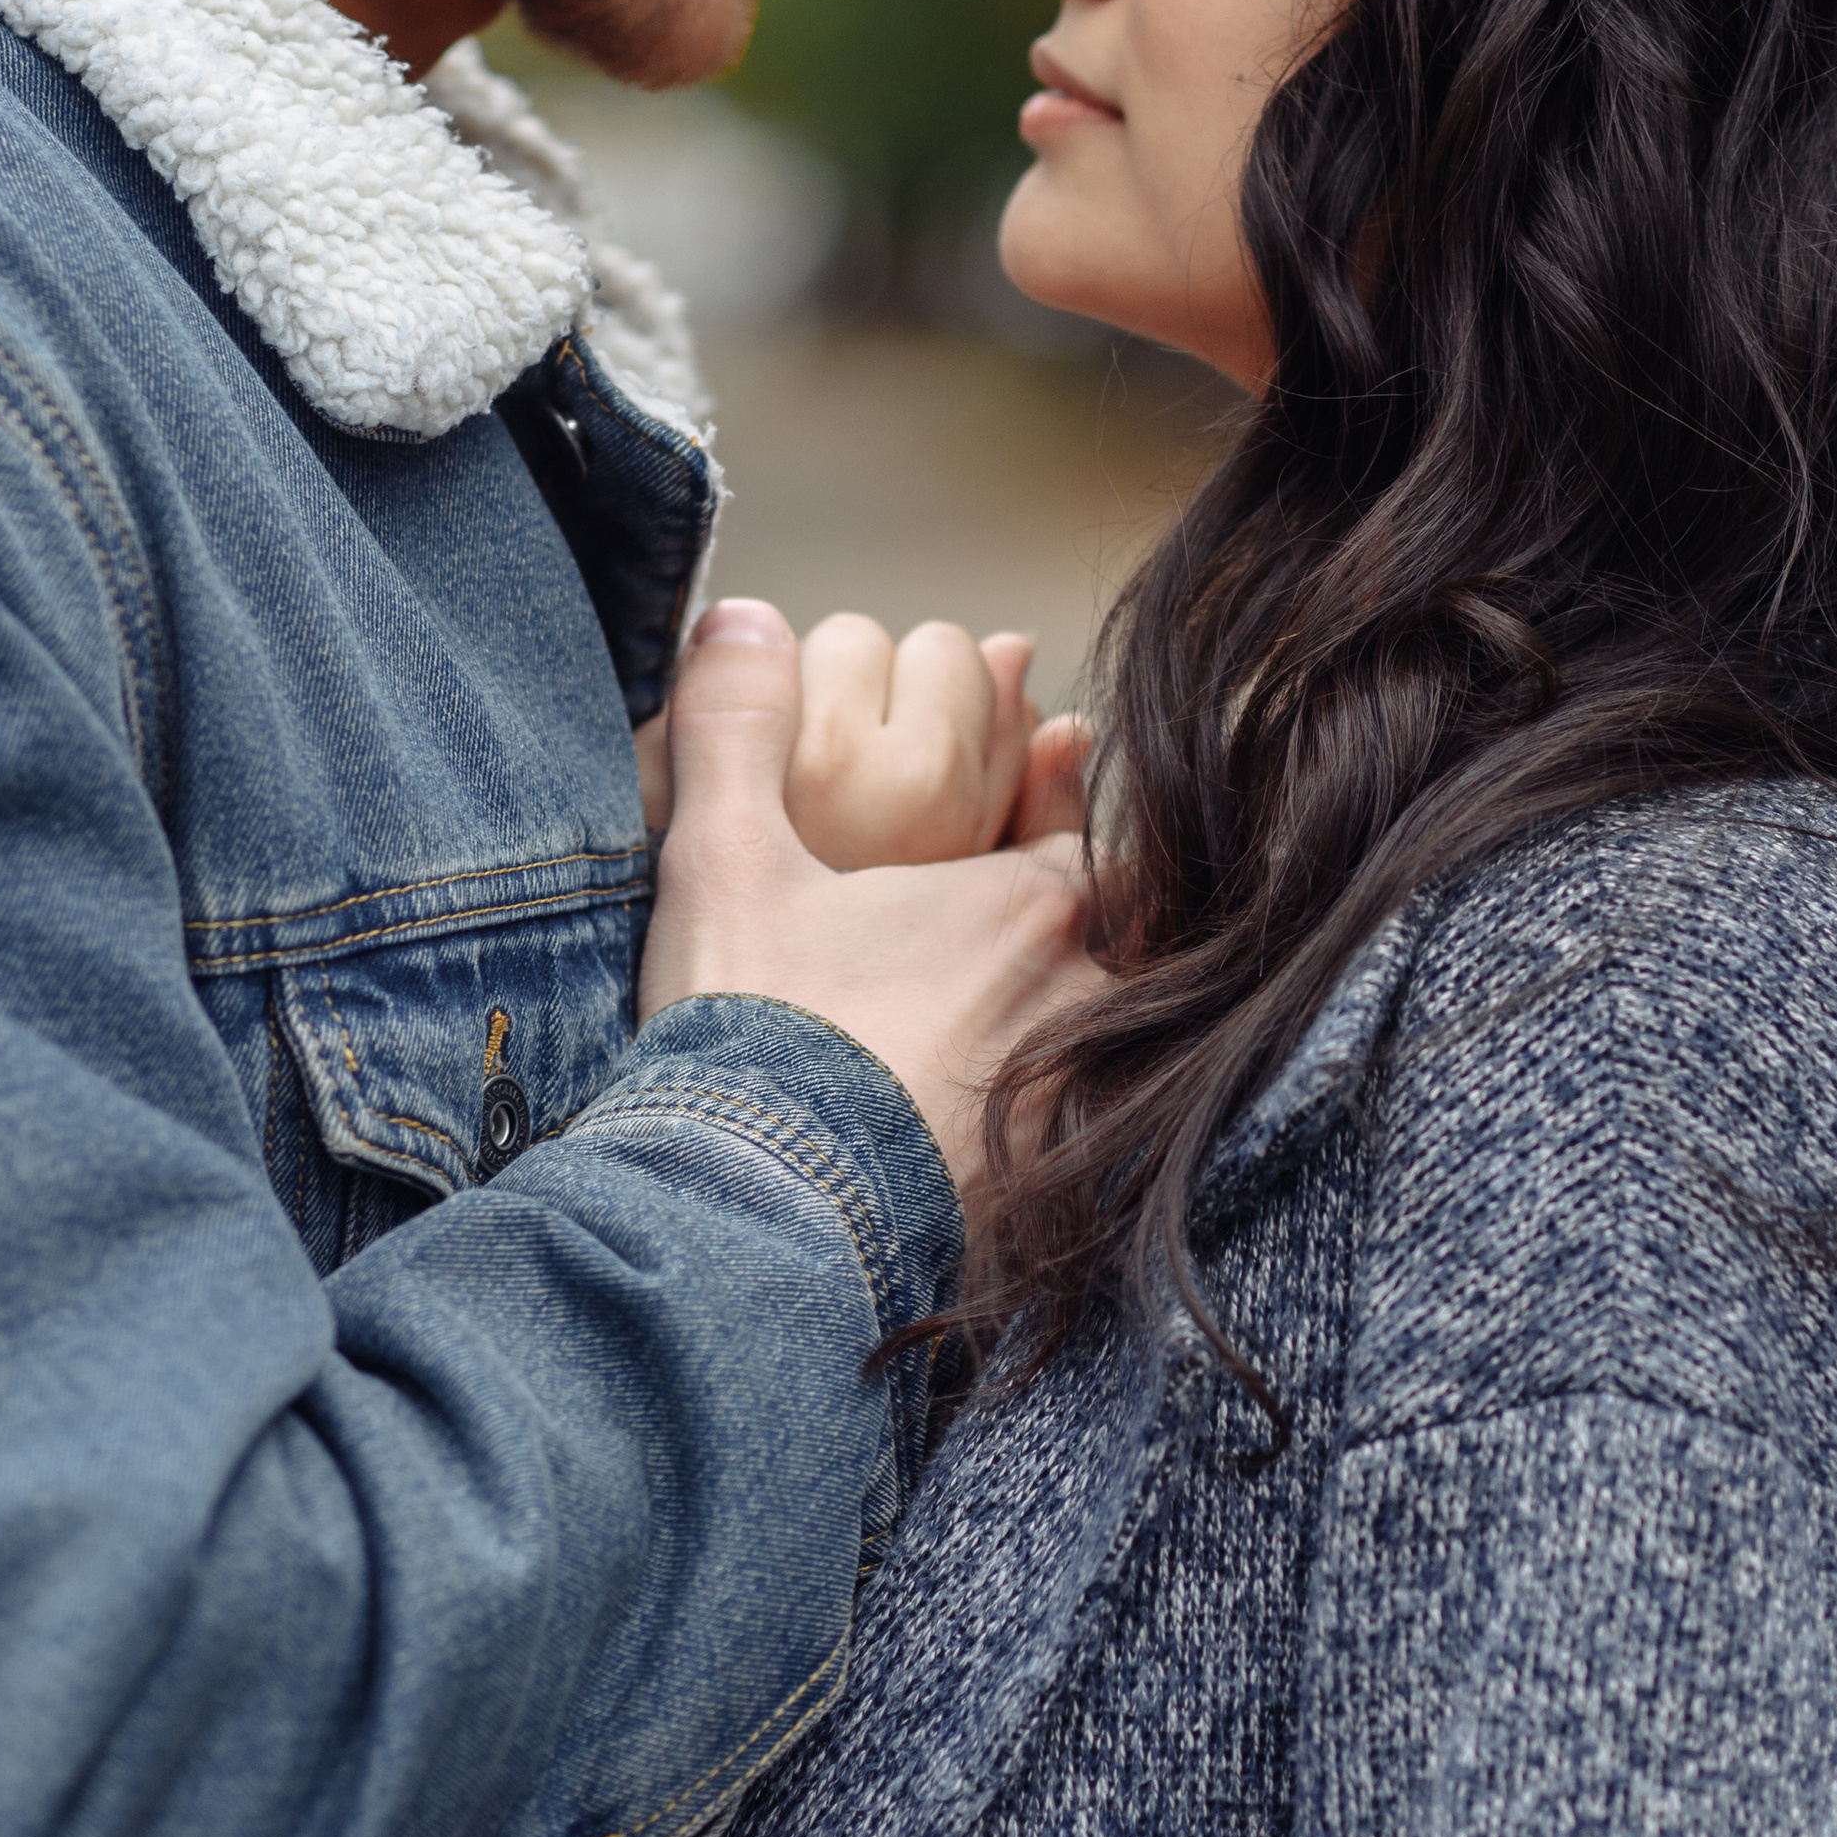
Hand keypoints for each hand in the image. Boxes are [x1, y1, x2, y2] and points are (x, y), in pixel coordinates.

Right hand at [640, 601, 1100, 1190]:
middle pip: (1113, 939)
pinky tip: (1007, 1146)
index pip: (1076, 829)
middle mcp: (1083, 1002)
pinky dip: (1055, 1133)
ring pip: (1106, 1044)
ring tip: (1012, 1036)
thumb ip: (735, 726)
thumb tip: (739, 615)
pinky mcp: (1058, 1208)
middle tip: (1009, 932)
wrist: (757, 1221)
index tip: (1036, 782)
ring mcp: (1080, 1110)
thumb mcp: (724, 860)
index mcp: (1032, 903)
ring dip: (1070, 1029)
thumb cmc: (754, 1033)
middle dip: (1073, 927)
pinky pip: (1084, 1149)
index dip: (1048, 803)